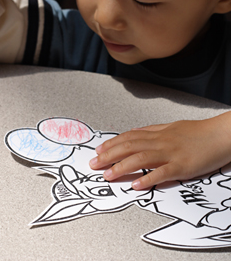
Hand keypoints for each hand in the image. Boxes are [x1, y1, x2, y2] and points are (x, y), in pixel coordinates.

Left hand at [89, 112, 230, 189]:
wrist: (220, 134)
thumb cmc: (199, 132)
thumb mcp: (172, 127)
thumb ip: (153, 130)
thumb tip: (136, 131)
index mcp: (159, 133)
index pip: (129, 137)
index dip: (112, 144)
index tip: (99, 150)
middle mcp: (161, 142)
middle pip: (130, 147)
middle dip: (110, 156)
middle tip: (94, 163)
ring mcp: (171, 154)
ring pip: (141, 158)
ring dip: (122, 167)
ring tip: (108, 175)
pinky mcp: (182, 166)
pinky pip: (162, 173)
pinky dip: (148, 179)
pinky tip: (136, 185)